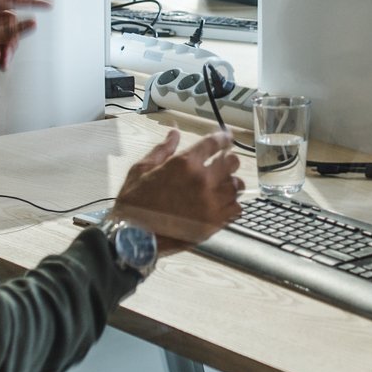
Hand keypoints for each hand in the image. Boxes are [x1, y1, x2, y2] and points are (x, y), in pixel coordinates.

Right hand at [108, 129, 244, 255]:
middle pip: (232, 162)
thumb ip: (162, 150)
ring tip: (222, 186)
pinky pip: (236, 208)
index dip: (223, 138)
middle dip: (228, 161)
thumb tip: (174, 134)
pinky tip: (222, 205)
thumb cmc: (134, 204)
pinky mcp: (214, 222)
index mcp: (184, 163)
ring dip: (231, 183)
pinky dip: (232, 204)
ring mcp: (211, 202)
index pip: (214, 143)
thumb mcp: (141, 170)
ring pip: (237, 186)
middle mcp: (202, 180)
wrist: (134, 237)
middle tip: (222, 165)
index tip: (226, 138)